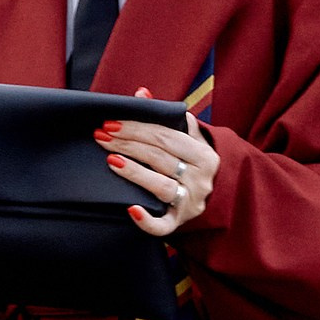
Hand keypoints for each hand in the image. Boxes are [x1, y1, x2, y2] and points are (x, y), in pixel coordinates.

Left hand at [97, 87, 219, 237]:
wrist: (217, 199)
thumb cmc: (192, 164)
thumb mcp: (187, 141)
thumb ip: (166, 118)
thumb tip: (142, 93)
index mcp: (204, 154)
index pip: (167, 136)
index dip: (138, 128)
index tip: (111, 123)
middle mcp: (200, 179)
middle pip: (161, 158)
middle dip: (129, 144)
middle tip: (102, 137)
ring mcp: (190, 202)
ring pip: (161, 187)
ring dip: (135, 173)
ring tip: (111, 160)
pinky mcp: (179, 222)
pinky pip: (163, 225)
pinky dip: (147, 220)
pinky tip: (131, 209)